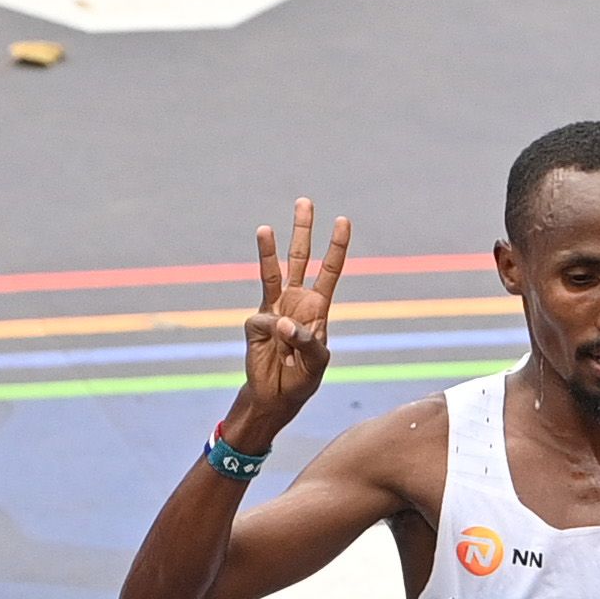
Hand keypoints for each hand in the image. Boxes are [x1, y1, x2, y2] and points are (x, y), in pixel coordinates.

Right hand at [231, 195, 351, 446]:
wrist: (276, 396)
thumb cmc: (302, 379)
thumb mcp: (318, 362)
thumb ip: (307, 340)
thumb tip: (283, 321)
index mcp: (317, 308)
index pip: (329, 271)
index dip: (336, 248)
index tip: (343, 221)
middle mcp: (295, 301)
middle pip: (300, 259)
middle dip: (302, 231)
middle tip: (305, 202)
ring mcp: (274, 309)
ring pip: (272, 273)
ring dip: (268, 251)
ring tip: (265, 228)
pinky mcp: (256, 323)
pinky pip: (265, 321)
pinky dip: (274, 334)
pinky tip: (278, 349)